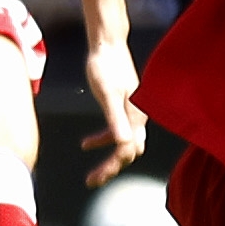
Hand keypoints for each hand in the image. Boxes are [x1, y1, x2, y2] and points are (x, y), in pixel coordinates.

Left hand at [73, 32, 146, 185]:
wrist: (107, 44)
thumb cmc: (105, 66)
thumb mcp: (106, 93)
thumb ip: (115, 119)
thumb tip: (123, 143)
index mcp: (136, 116)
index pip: (126, 151)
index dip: (111, 167)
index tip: (94, 179)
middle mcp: (138, 117)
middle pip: (128, 152)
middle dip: (111, 168)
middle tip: (92, 181)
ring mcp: (132, 112)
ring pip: (123, 144)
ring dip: (108, 158)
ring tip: (92, 174)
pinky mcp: (124, 107)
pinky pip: (117, 131)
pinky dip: (104, 140)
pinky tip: (85, 144)